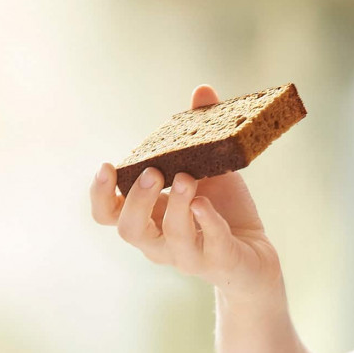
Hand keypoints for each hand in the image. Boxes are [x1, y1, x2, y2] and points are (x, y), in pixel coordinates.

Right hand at [89, 85, 281, 301]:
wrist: (254, 254)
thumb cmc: (220, 211)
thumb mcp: (208, 169)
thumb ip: (198, 135)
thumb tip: (201, 90)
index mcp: (146, 218)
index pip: (107, 214)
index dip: (99, 194)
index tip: (106, 166)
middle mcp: (158, 242)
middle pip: (129, 230)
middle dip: (137, 200)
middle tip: (152, 173)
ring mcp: (186, 255)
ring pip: (168, 239)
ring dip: (175, 207)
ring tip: (187, 179)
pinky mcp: (219, 262)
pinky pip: (209, 245)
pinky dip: (207, 223)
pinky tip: (207, 203)